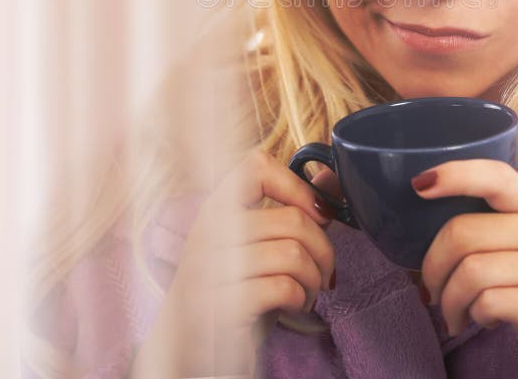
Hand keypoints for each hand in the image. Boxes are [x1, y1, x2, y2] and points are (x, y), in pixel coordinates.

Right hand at [130, 149, 335, 377]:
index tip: (316, 213)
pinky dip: (302, 297)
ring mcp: (212, 269)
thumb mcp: (255, 247)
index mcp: (216, 209)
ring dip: (315, 277)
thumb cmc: (229, 292)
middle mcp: (209, 232)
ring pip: (294, 253)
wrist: (186, 351)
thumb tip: (330, 178)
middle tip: (325, 271)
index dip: (297, 185)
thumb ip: (287, 212)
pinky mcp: (224, 305)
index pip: (256, 166)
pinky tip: (296, 305)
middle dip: (323, 249)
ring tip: (309, 290)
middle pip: (292, 219)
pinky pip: (283, 286)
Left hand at [414, 160, 517, 378]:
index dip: (455, 174)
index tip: (419, 185)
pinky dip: (474, 316)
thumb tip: (421, 214)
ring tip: (455, 313)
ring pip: (471, 271)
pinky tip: (484, 321)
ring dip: (449, 300)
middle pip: (464, 233)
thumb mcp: (514, 247)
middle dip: (433, 266)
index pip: (495, 175)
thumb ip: (481, 226)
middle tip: (432, 290)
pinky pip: (489, 302)